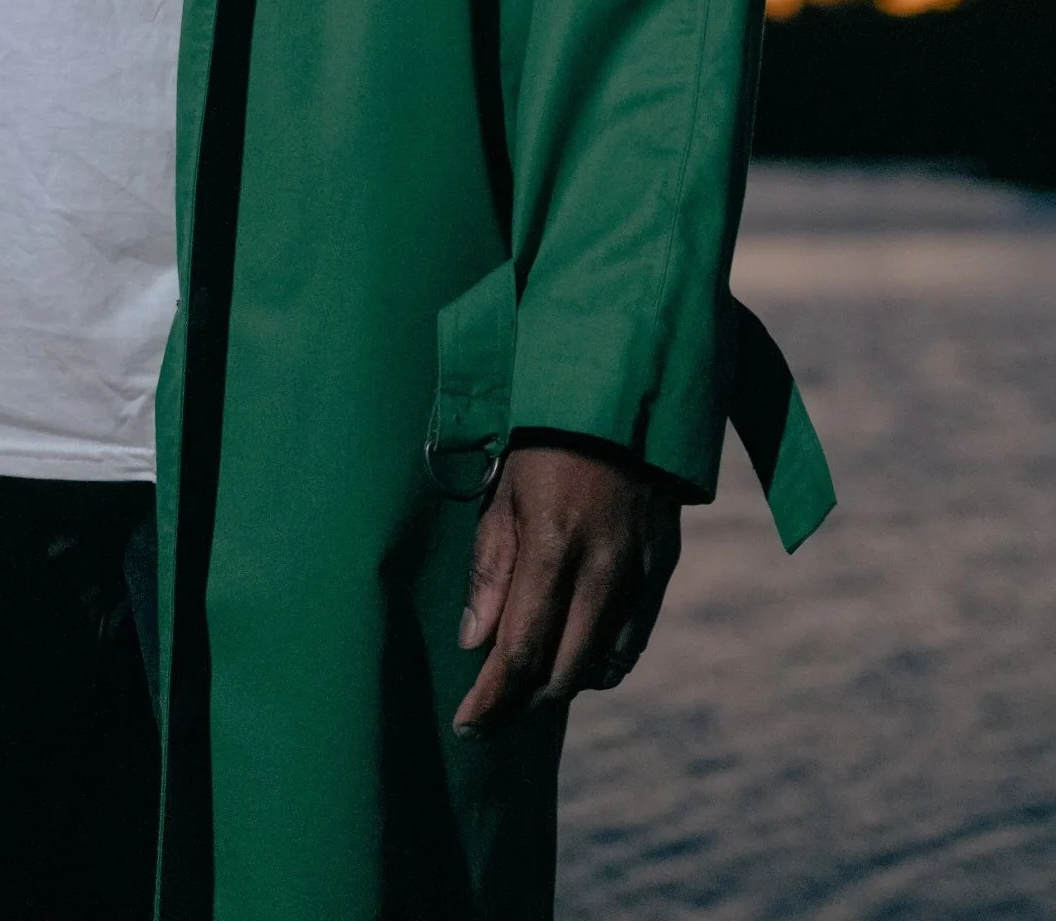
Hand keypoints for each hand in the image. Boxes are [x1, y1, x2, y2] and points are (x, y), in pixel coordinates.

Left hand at [453, 439, 681, 734]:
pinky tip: (575, 656)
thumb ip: (489, 572)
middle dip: (522, 703)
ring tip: (529, 682)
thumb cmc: (544, 448)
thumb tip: (474, 643)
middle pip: (564, 672)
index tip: (468, 724)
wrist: (620, 405)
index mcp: (551, 546)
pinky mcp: (661, 571)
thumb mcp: (502, 497)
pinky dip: (601, 663)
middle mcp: (601, 569)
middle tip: (493, 709)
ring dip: (563, 685)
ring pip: (602, 667)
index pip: (519, 650)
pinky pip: (632, 643)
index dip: (492, 698)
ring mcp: (637, 573)